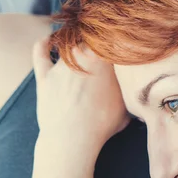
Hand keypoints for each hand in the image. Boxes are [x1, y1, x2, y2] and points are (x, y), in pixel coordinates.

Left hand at [32, 38, 129, 152]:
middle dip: (95, 44)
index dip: (114, 44)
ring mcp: (61, 65)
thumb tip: (137, 90)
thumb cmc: (103, 123)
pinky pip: (40, 52)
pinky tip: (47, 40)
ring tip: (80, 50)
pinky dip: (44, 44)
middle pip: (89, 40)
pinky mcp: (44, 76)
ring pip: (68, 45)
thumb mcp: (126, 106)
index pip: (110, 40)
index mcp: (104, 59)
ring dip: (74, 46)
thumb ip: (128, 91)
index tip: (117, 49)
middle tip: (100, 53)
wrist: (73, 137)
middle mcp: (82, 56)